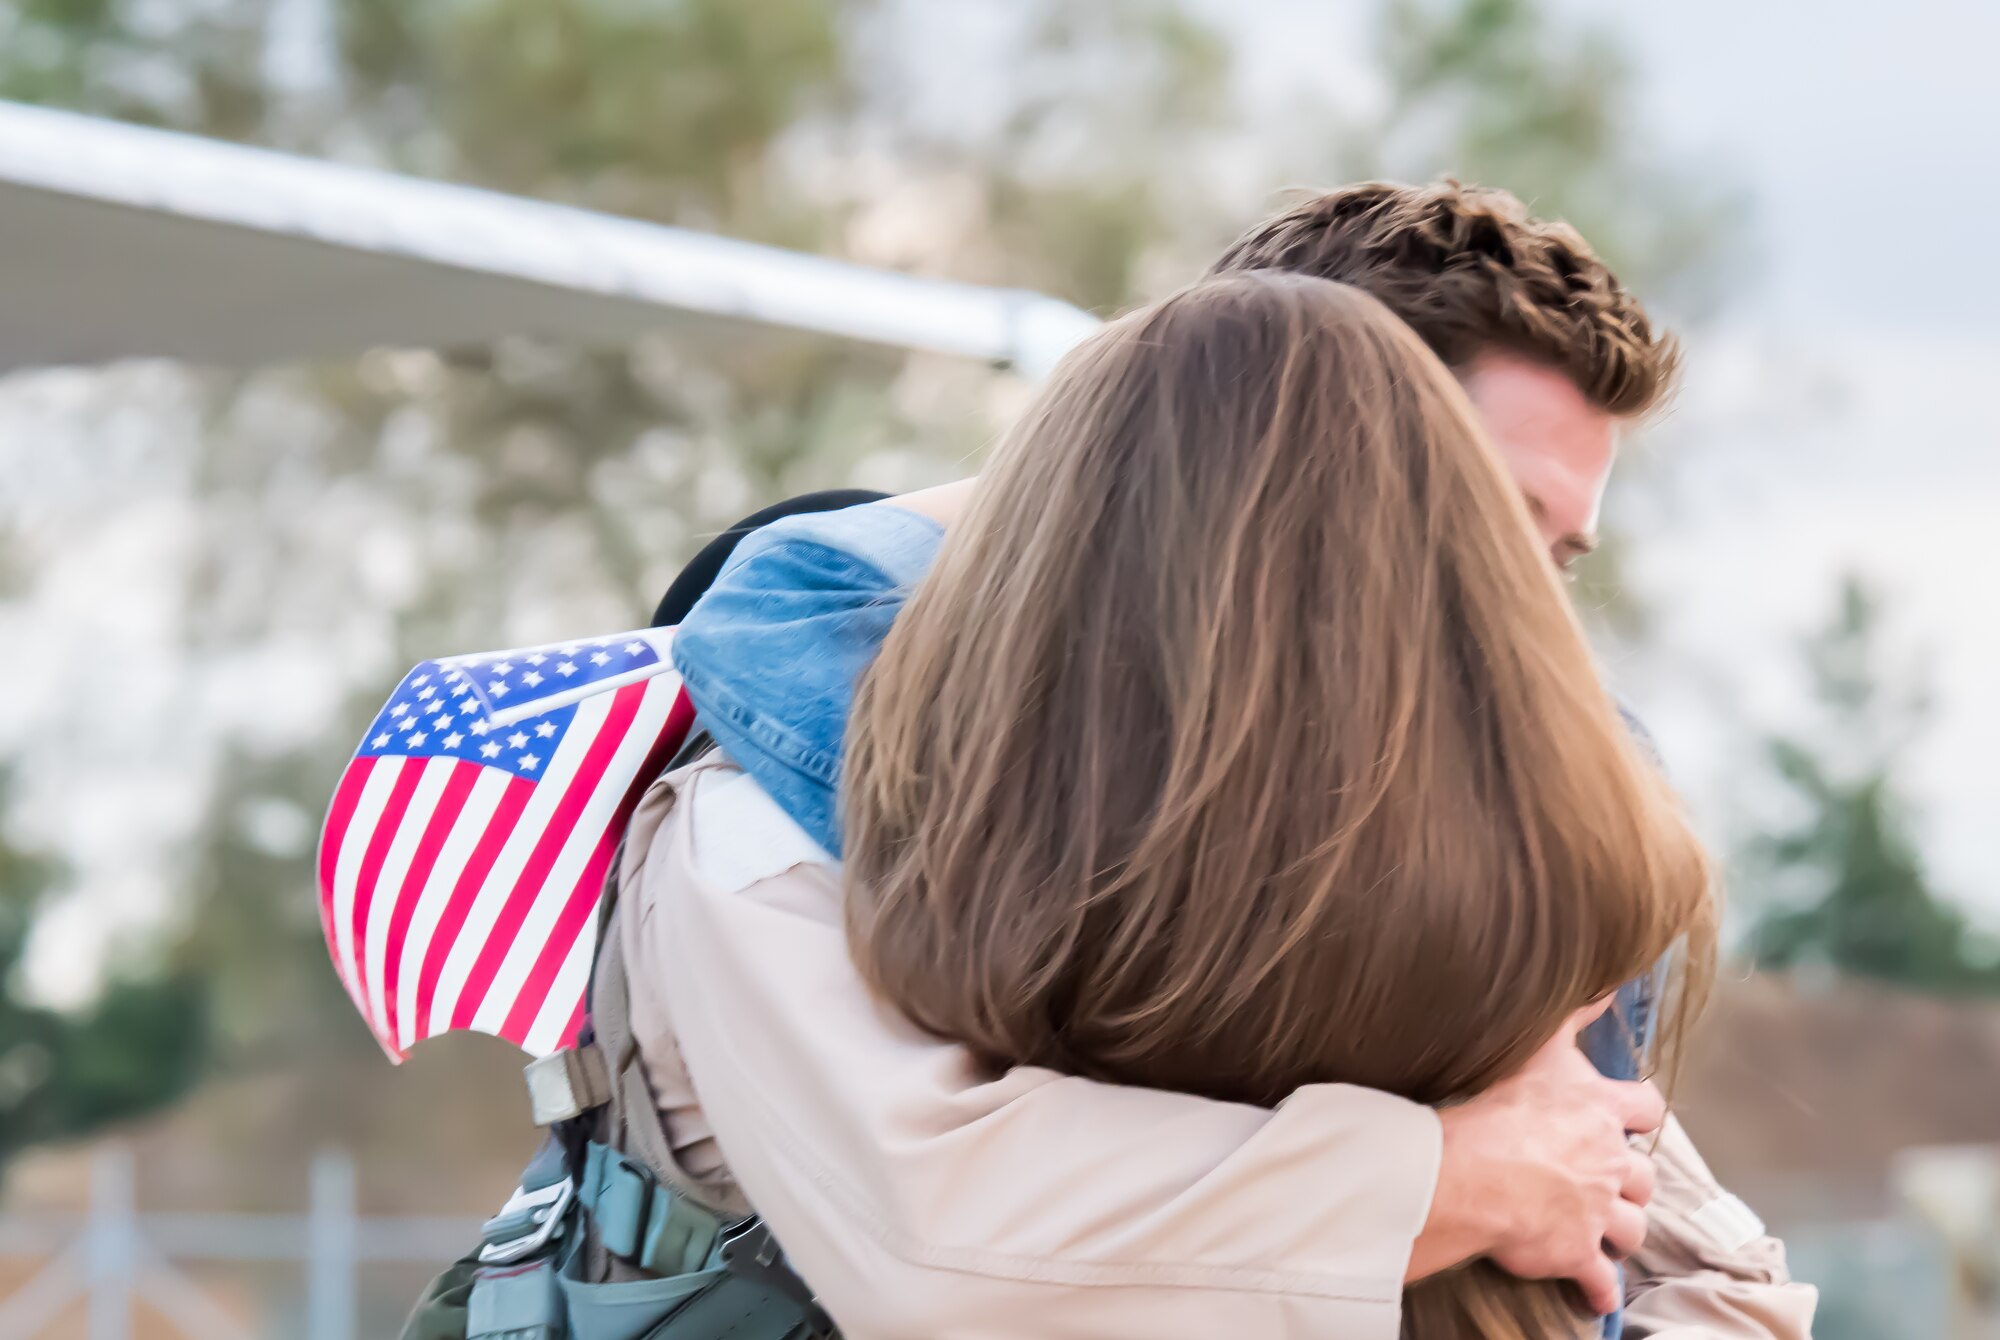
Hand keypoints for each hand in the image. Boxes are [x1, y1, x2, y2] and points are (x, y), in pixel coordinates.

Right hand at [1408, 1000, 1663, 1316]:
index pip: (1646, 1108)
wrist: (1476, 1172)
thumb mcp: (1540, 1046)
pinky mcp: (1577, 1252)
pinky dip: (1600, 1288)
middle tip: (1608, 1180)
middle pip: (1642, 1177)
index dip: (1638, 1114)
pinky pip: (1599, 1278)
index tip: (1628, 1118)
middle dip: (1629, 1180)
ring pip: (1632, 1228)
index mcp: (1602, 1112)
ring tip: (1605, 1230)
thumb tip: (1605, 985)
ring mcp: (1598, 1212)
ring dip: (1621, 1230)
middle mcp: (1610, 1163)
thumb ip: (1574, 1014)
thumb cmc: (1503, 1106)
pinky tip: (1597, 1293)